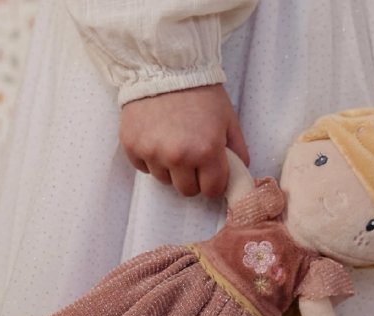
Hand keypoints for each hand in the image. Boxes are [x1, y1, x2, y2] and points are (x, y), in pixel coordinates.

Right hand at [119, 84, 249, 198]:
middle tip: (192, 156)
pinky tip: (156, 137)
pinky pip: (143, 167)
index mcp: (207, 152)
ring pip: (164, 180)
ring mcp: (153, 153)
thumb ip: (238, 150)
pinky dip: (150, 158)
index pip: (212, 190)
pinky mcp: (132, 147)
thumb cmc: (200, 92)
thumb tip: (240, 174)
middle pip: (187, 190)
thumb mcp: (228, 119)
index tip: (211, 173)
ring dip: (170, 168)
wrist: (164, 66)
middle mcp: (178, 157)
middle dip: (192, 178)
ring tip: (172, 141)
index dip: (214, 183)